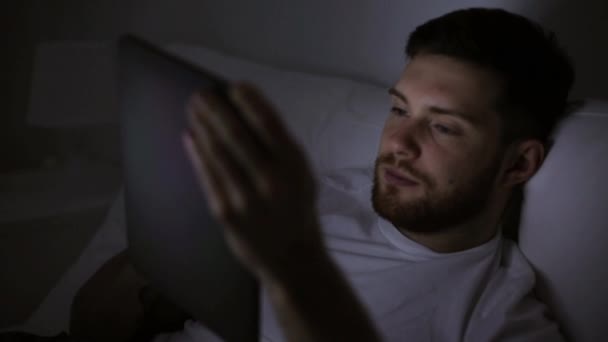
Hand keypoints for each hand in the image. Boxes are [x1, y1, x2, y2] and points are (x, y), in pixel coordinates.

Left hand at [182, 83, 322, 279]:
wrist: (293, 258)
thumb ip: (280, 147)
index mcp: (294, 166)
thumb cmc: (296, 208)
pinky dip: (196, 153)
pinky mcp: (226, 213)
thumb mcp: (301, 175)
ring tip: (193, 109)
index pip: (269, 123)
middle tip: (201, 94)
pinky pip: (207, 175)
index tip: (233, 85)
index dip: (249, 101)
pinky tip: (190, 137)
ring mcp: (246, 198)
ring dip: (201, 126)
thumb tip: (246, 112)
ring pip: (217, 153)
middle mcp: (271, 180)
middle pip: (236, 135)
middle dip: (215, 109)